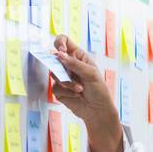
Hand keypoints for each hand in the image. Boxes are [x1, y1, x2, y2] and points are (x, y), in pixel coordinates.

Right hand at [49, 35, 122, 151]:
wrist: (97, 110)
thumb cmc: (99, 90)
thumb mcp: (91, 74)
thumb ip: (75, 64)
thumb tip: (58, 55)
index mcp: (78, 56)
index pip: (63, 41)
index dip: (59, 42)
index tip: (60, 51)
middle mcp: (68, 64)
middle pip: (54, 58)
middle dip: (62, 67)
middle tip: (70, 74)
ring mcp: (62, 76)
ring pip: (54, 73)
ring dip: (67, 82)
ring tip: (80, 89)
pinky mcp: (59, 89)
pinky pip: (55, 86)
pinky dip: (66, 91)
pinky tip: (76, 95)